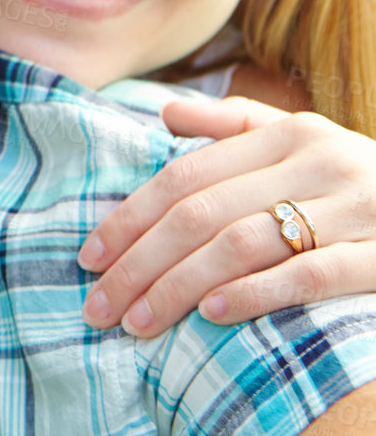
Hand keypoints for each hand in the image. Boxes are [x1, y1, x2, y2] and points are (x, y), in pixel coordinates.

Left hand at [78, 96, 375, 334]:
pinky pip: (312, 273)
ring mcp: (357, 206)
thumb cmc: (364, 182)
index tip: (88, 257)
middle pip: (201, 213)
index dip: (130, 217)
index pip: (184, 176)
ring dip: (180, 286)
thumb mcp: (307, 143)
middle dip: (141, 262)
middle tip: (99, 305)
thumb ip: (237, 128)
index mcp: (288, 132)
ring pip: (243, 244)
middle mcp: (318, 161)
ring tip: (139, 320)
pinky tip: (214, 313)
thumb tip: (164, 114)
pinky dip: (258, 293)